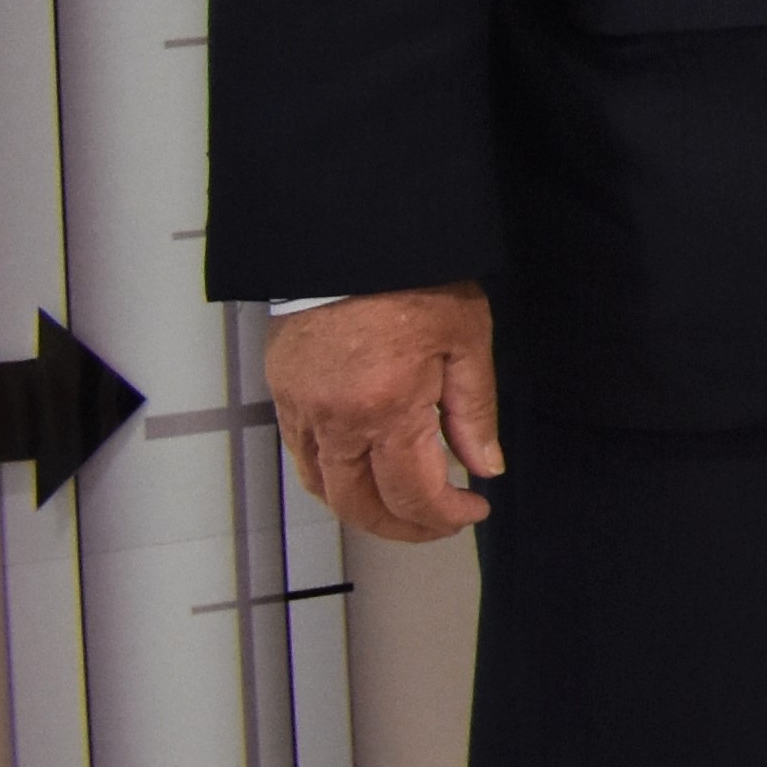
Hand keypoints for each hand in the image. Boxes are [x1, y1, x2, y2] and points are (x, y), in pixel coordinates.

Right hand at [265, 284, 501, 542]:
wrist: (352, 239)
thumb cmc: (416, 280)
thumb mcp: (467, 342)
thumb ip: (474, 413)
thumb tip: (484, 468)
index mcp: (386, 409)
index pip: (413, 494)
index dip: (446, 516)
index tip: (474, 510)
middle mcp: (336, 421)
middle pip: (360, 506)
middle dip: (405, 527)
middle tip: (442, 522)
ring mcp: (302, 410)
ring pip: (325, 490)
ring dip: (365, 509)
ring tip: (407, 506)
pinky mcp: (283, 394)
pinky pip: (303, 458)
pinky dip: (333, 480)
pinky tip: (364, 474)